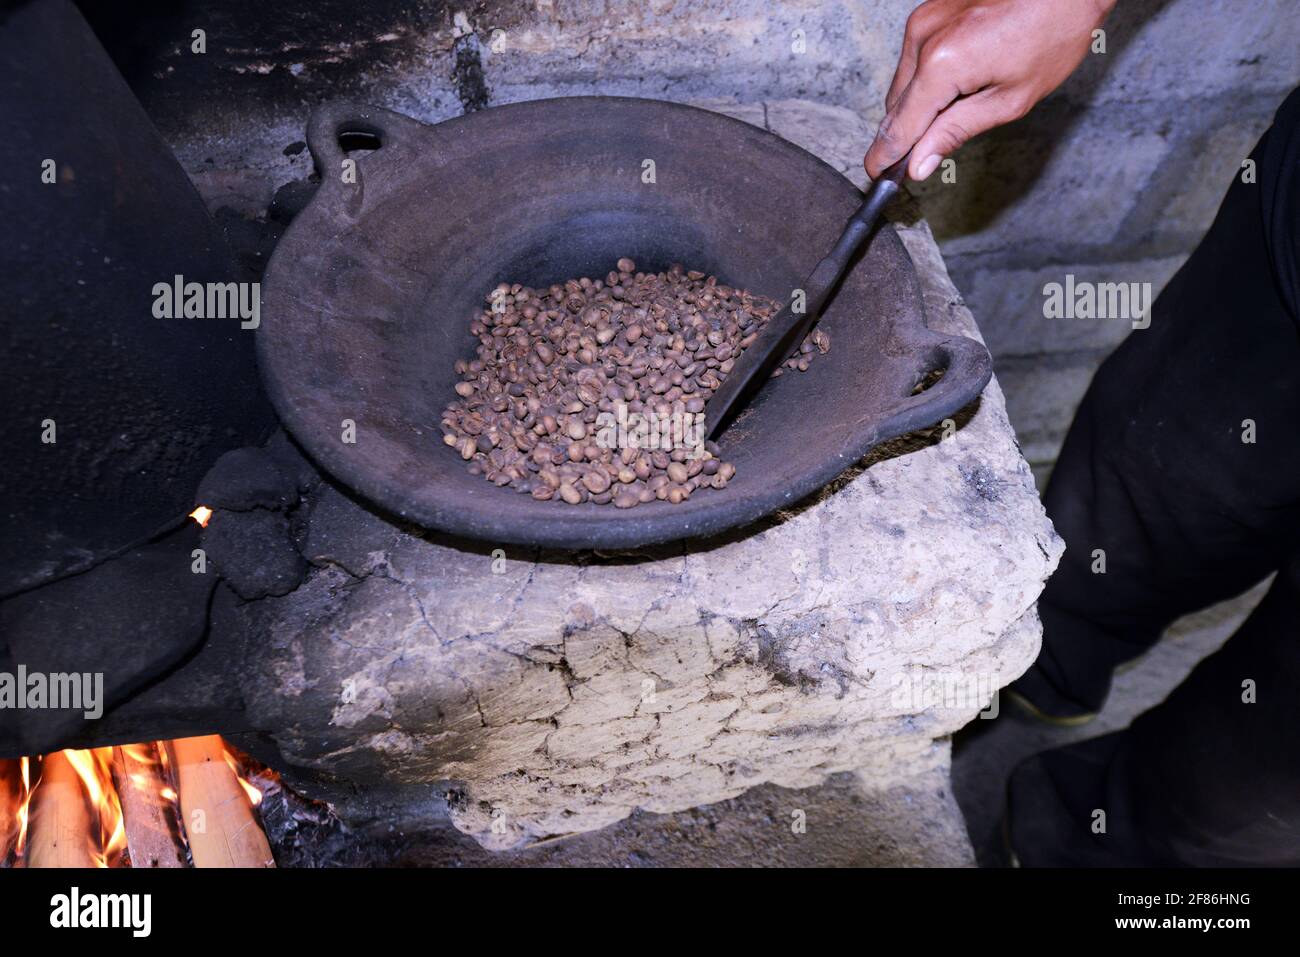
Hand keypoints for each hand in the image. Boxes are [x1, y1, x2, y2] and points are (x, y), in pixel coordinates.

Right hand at [865, 0, 1114, 180]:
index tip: (877, 176)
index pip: (900, 125)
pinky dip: (924, 82)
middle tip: (913, 161)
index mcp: (942, 64)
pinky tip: (952, 88)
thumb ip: (956, 132)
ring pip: (902, 85)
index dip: (886, 157)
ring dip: (915, 107)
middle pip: (895, 106)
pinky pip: (913, 61)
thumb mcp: (1010, 100)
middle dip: (903, 134)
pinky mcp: (928, 14)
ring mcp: (923, 22)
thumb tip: (919, 163)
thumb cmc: (1052, 33)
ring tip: (950, 115)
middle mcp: (923, 40)